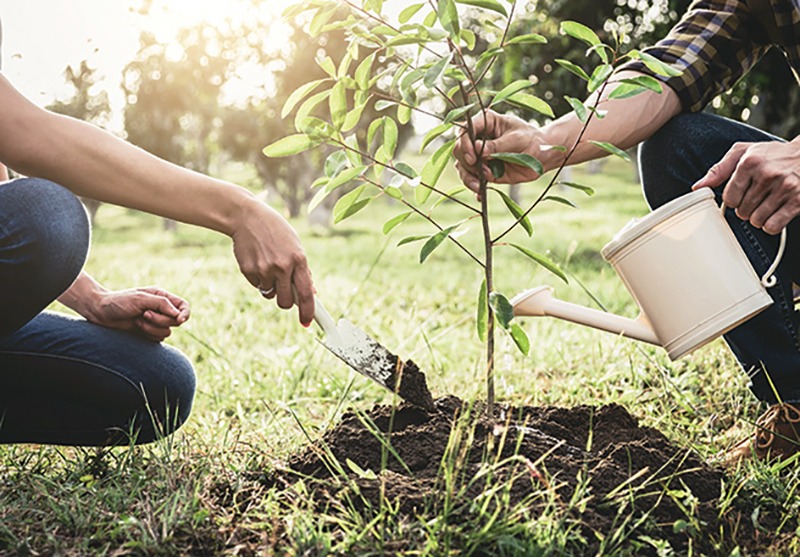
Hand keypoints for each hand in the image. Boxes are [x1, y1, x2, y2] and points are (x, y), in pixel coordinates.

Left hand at [87, 287, 189, 341]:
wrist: (100, 313)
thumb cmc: (119, 302)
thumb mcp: (141, 299)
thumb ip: (162, 304)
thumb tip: (179, 315)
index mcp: (162, 297)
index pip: (184, 306)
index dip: (185, 314)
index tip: (179, 319)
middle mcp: (161, 309)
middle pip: (176, 321)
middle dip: (160, 320)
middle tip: (144, 315)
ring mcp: (155, 322)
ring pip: (167, 332)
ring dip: (152, 328)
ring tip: (137, 321)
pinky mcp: (149, 333)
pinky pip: (158, 339)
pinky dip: (148, 335)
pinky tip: (136, 328)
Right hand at [231, 198, 314, 326]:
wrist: (247, 217)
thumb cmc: (276, 231)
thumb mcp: (295, 246)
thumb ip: (303, 270)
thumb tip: (311, 293)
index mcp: (298, 259)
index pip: (306, 293)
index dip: (308, 311)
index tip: (307, 322)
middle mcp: (282, 267)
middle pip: (286, 302)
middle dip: (286, 302)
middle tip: (284, 291)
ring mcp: (264, 269)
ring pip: (270, 294)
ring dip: (270, 287)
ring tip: (268, 265)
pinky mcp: (249, 270)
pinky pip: (257, 286)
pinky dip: (258, 279)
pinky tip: (257, 261)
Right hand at [455, 109, 547, 193]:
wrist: (542, 156)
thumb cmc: (532, 140)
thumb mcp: (517, 139)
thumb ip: (498, 145)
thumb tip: (477, 149)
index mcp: (486, 122)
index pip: (465, 130)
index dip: (465, 143)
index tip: (473, 157)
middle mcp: (478, 138)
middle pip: (459, 149)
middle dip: (467, 162)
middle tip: (481, 170)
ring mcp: (479, 156)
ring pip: (462, 166)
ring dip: (468, 177)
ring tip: (480, 186)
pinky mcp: (483, 170)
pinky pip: (472, 179)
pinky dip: (475, 187)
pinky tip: (480, 194)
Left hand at [693, 139, 799, 234]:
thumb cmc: (772, 155)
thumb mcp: (743, 153)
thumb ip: (719, 169)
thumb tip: (698, 187)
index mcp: (750, 162)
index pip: (729, 198)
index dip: (733, 200)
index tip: (741, 194)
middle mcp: (768, 174)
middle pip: (742, 211)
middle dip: (746, 209)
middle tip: (756, 198)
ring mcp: (785, 188)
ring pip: (756, 220)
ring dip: (758, 218)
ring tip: (766, 204)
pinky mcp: (798, 201)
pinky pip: (773, 226)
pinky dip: (771, 225)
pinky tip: (775, 213)